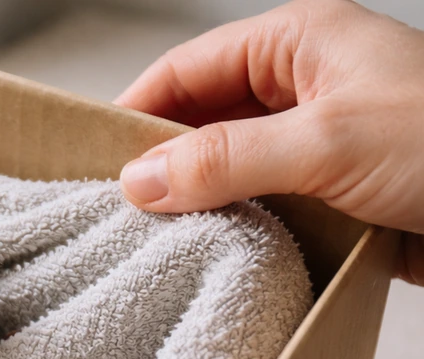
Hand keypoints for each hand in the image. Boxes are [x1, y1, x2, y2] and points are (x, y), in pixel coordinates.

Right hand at [115, 0, 423, 284]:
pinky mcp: (330, 188)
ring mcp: (317, 139)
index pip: (189, 68)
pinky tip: (208, 249)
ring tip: (153, 233)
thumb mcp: (325, 143)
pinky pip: (260, 200)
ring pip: (228, 163)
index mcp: (300, 42)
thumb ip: (225, 159)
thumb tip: (140, 180)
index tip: (96, 159)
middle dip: (162, 159)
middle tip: (119, 207)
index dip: (138, 110)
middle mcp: (304, 85)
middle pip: (203, 116)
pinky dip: (231, 223)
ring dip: (196, 197)